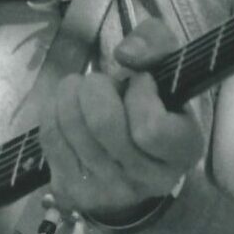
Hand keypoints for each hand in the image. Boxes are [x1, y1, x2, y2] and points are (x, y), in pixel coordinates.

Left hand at [39, 17, 204, 223]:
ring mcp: (108, 190)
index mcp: (183, 151)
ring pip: (72, 125)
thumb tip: (125, 55)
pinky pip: (50, 136)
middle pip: (103, 123)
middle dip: (96, 87)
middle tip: (103, 85)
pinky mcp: (72, 190)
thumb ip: (157, 43)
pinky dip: (52, 110)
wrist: (131, 164)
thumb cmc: (153, 106)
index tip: (140, 84)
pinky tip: (65, 107)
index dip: (139, 94)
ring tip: (83, 93)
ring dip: (71, 93)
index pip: (151, 128)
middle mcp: (147, 179)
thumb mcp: (167, 70)